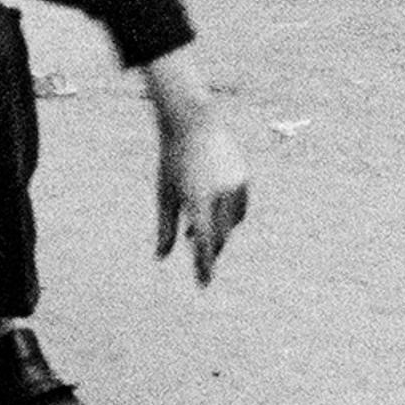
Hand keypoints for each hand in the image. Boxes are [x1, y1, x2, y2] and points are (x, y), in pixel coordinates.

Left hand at [142, 51, 249, 284]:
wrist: (193, 120)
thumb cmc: (172, 158)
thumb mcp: (165, 193)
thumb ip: (165, 227)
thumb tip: (160, 257)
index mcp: (197, 198)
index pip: (204, 243)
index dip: (203, 266)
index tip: (203, 284)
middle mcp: (219, 194)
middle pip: (219, 236)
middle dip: (210, 251)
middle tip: (200, 262)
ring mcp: (235, 185)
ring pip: (231, 224)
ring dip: (219, 233)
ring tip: (199, 235)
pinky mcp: (244, 177)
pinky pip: (239, 208)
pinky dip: (228, 217)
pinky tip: (215, 217)